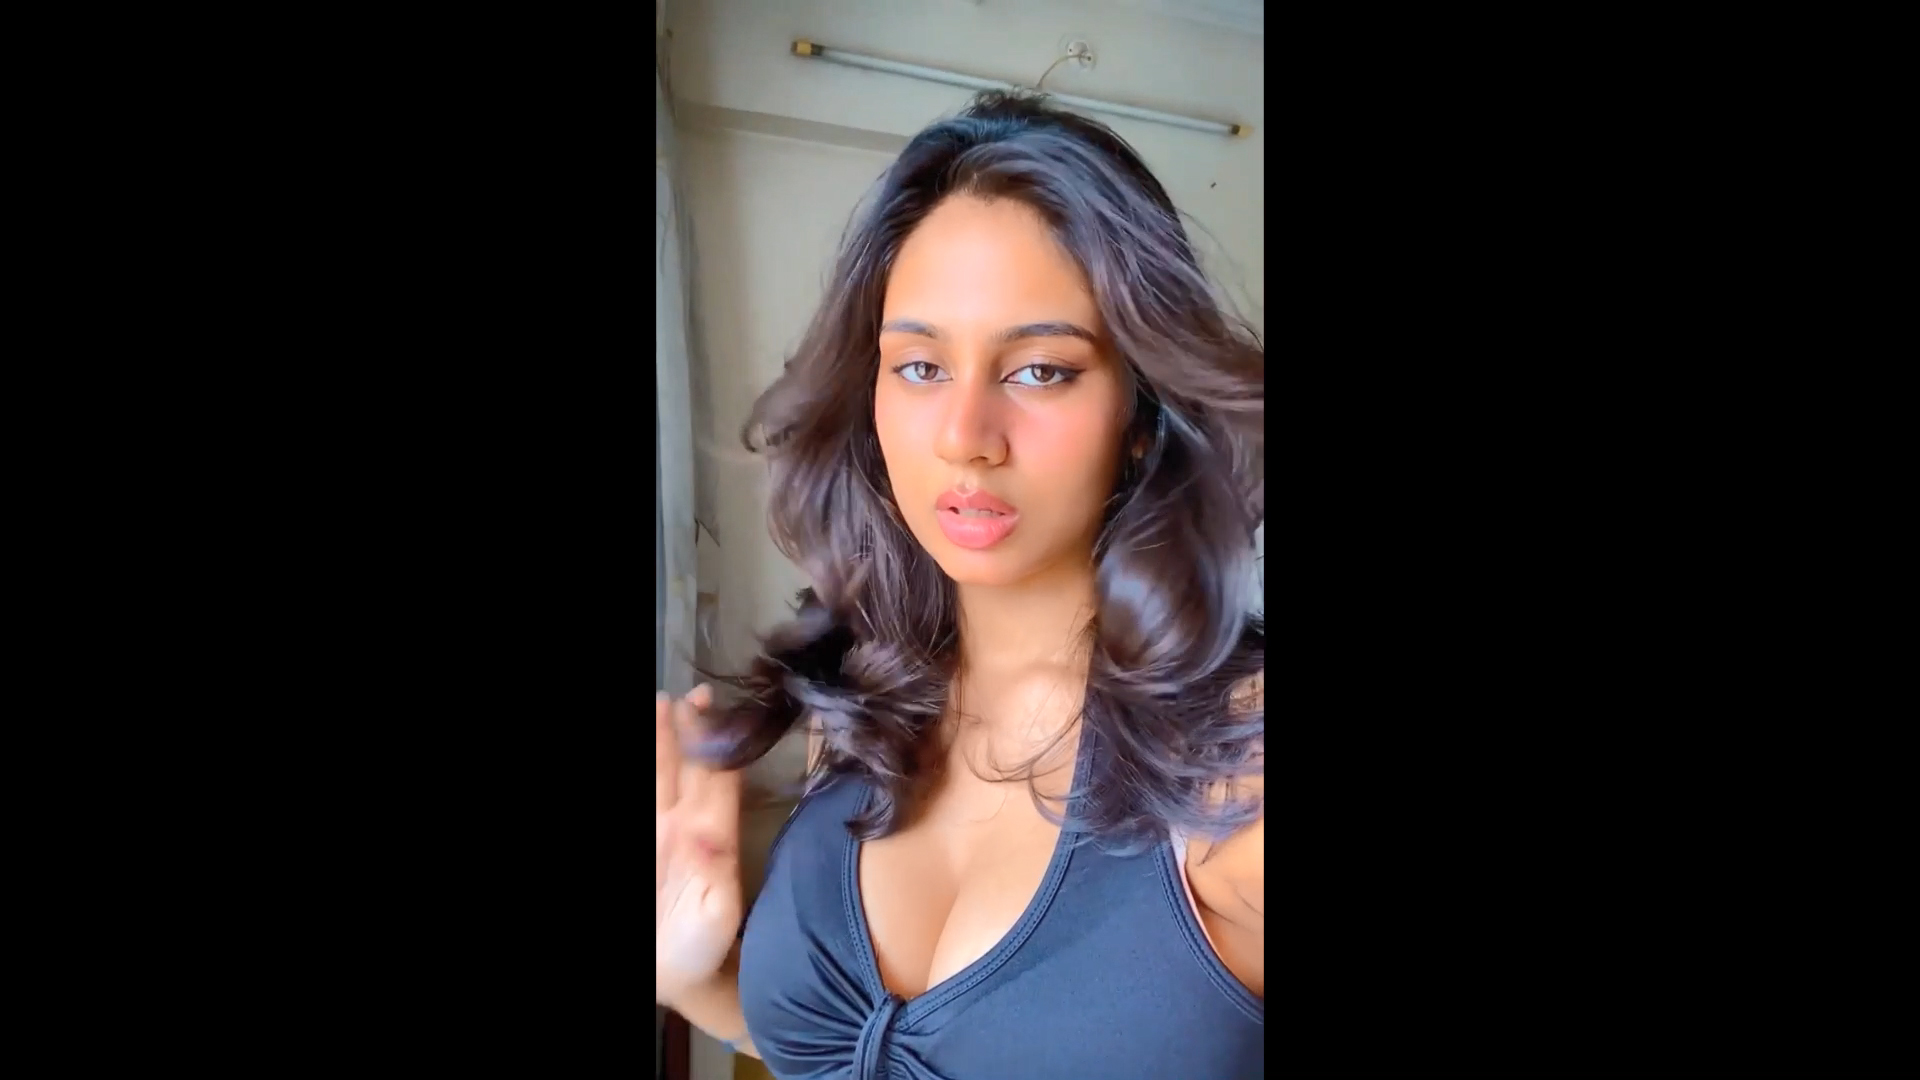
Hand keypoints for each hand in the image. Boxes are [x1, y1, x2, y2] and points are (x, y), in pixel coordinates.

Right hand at [655, 685, 744, 1007]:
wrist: (674, 970)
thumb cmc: (702, 943)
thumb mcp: (714, 912)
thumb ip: (713, 874)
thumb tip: (705, 834)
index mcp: (710, 832)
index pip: (716, 776)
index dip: (716, 741)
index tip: (711, 707)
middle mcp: (682, 820)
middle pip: (685, 764)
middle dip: (687, 726)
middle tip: (690, 693)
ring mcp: (658, 827)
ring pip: (658, 772)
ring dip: (659, 739)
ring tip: (659, 702)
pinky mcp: (646, 834)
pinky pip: (646, 793)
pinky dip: (650, 767)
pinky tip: (652, 743)